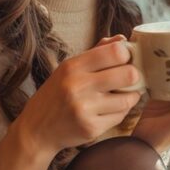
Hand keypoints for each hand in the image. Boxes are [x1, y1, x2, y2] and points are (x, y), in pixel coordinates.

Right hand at [17, 39, 142, 156]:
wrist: (36, 130)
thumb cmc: (55, 95)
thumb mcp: (68, 69)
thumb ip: (96, 52)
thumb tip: (122, 39)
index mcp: (73, 66)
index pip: (116, 52)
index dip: (127, 55)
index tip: (124, 60)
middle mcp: (78, 86)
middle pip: (128, 74)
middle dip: (133, 76)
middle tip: (128, 79)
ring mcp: (84, 108)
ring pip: (128, 99)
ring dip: (129, 97)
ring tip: (121, 95)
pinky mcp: (91, 128)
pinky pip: (120, 116)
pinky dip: (119, 112)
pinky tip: (110, 109)